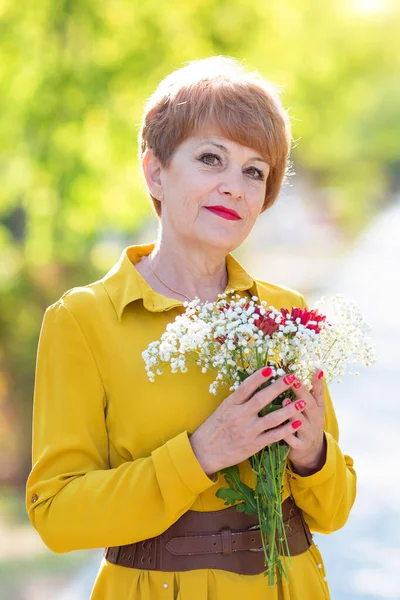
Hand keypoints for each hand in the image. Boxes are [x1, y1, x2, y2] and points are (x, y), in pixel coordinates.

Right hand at [189, 369, 306, 475]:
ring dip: (289, 409)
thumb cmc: (214, 428)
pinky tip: (297, 422)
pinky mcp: (253, 445)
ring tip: (302, 401)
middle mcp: (239, 416)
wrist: (204, 453)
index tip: (271, 368)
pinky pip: (273, 436)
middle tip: (292, 377)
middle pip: (261, 399)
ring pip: (272, 418)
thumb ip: (238, 400)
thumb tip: (254, 385)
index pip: (245, 387)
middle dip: (278, 387)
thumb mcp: (222, 409)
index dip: (258, 377)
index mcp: (230, 405)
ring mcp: (247, 431)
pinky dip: (286, 429)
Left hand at [283, 370, 326, 475]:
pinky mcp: (299, 446)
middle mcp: (315, 420)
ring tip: (285, 401)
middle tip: (293, 380)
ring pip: (300, 422)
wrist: (311, 451)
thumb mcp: (313, 408)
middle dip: (302, 393)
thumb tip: (308, 370)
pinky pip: (291, 439)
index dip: (318, 383)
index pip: (319, 394)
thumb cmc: (307, 422)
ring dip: (292, 412)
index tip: (316, 371)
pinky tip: (276, 426)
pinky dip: (285, 433)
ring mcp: (308, 433)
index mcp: (318, 409)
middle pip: (310, 405)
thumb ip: (309, 392)